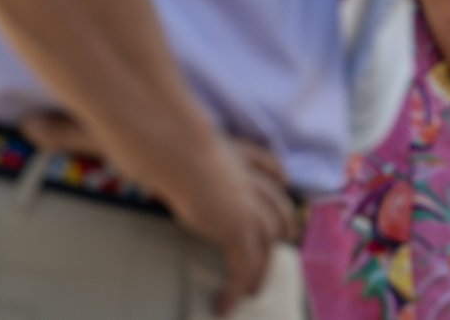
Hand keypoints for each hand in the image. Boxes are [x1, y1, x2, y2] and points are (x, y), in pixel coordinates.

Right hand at [158, 134, 300, 316]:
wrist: (181, 152)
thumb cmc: (174, 146)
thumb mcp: (189, 146)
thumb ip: (194, 155)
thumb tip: (166, 158)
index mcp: (243, 157)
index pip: (272, 170)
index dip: (279, 181)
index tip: (284, 187)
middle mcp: (252, 183)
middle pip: (277, 209)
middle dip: (282, 226)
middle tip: (283, 242)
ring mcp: (249, 208)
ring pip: (265, 242)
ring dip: (261, 268)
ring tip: (254, 288)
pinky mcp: (238, 230)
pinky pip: (244, 265)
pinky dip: (237, 287)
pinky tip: (225, 304)